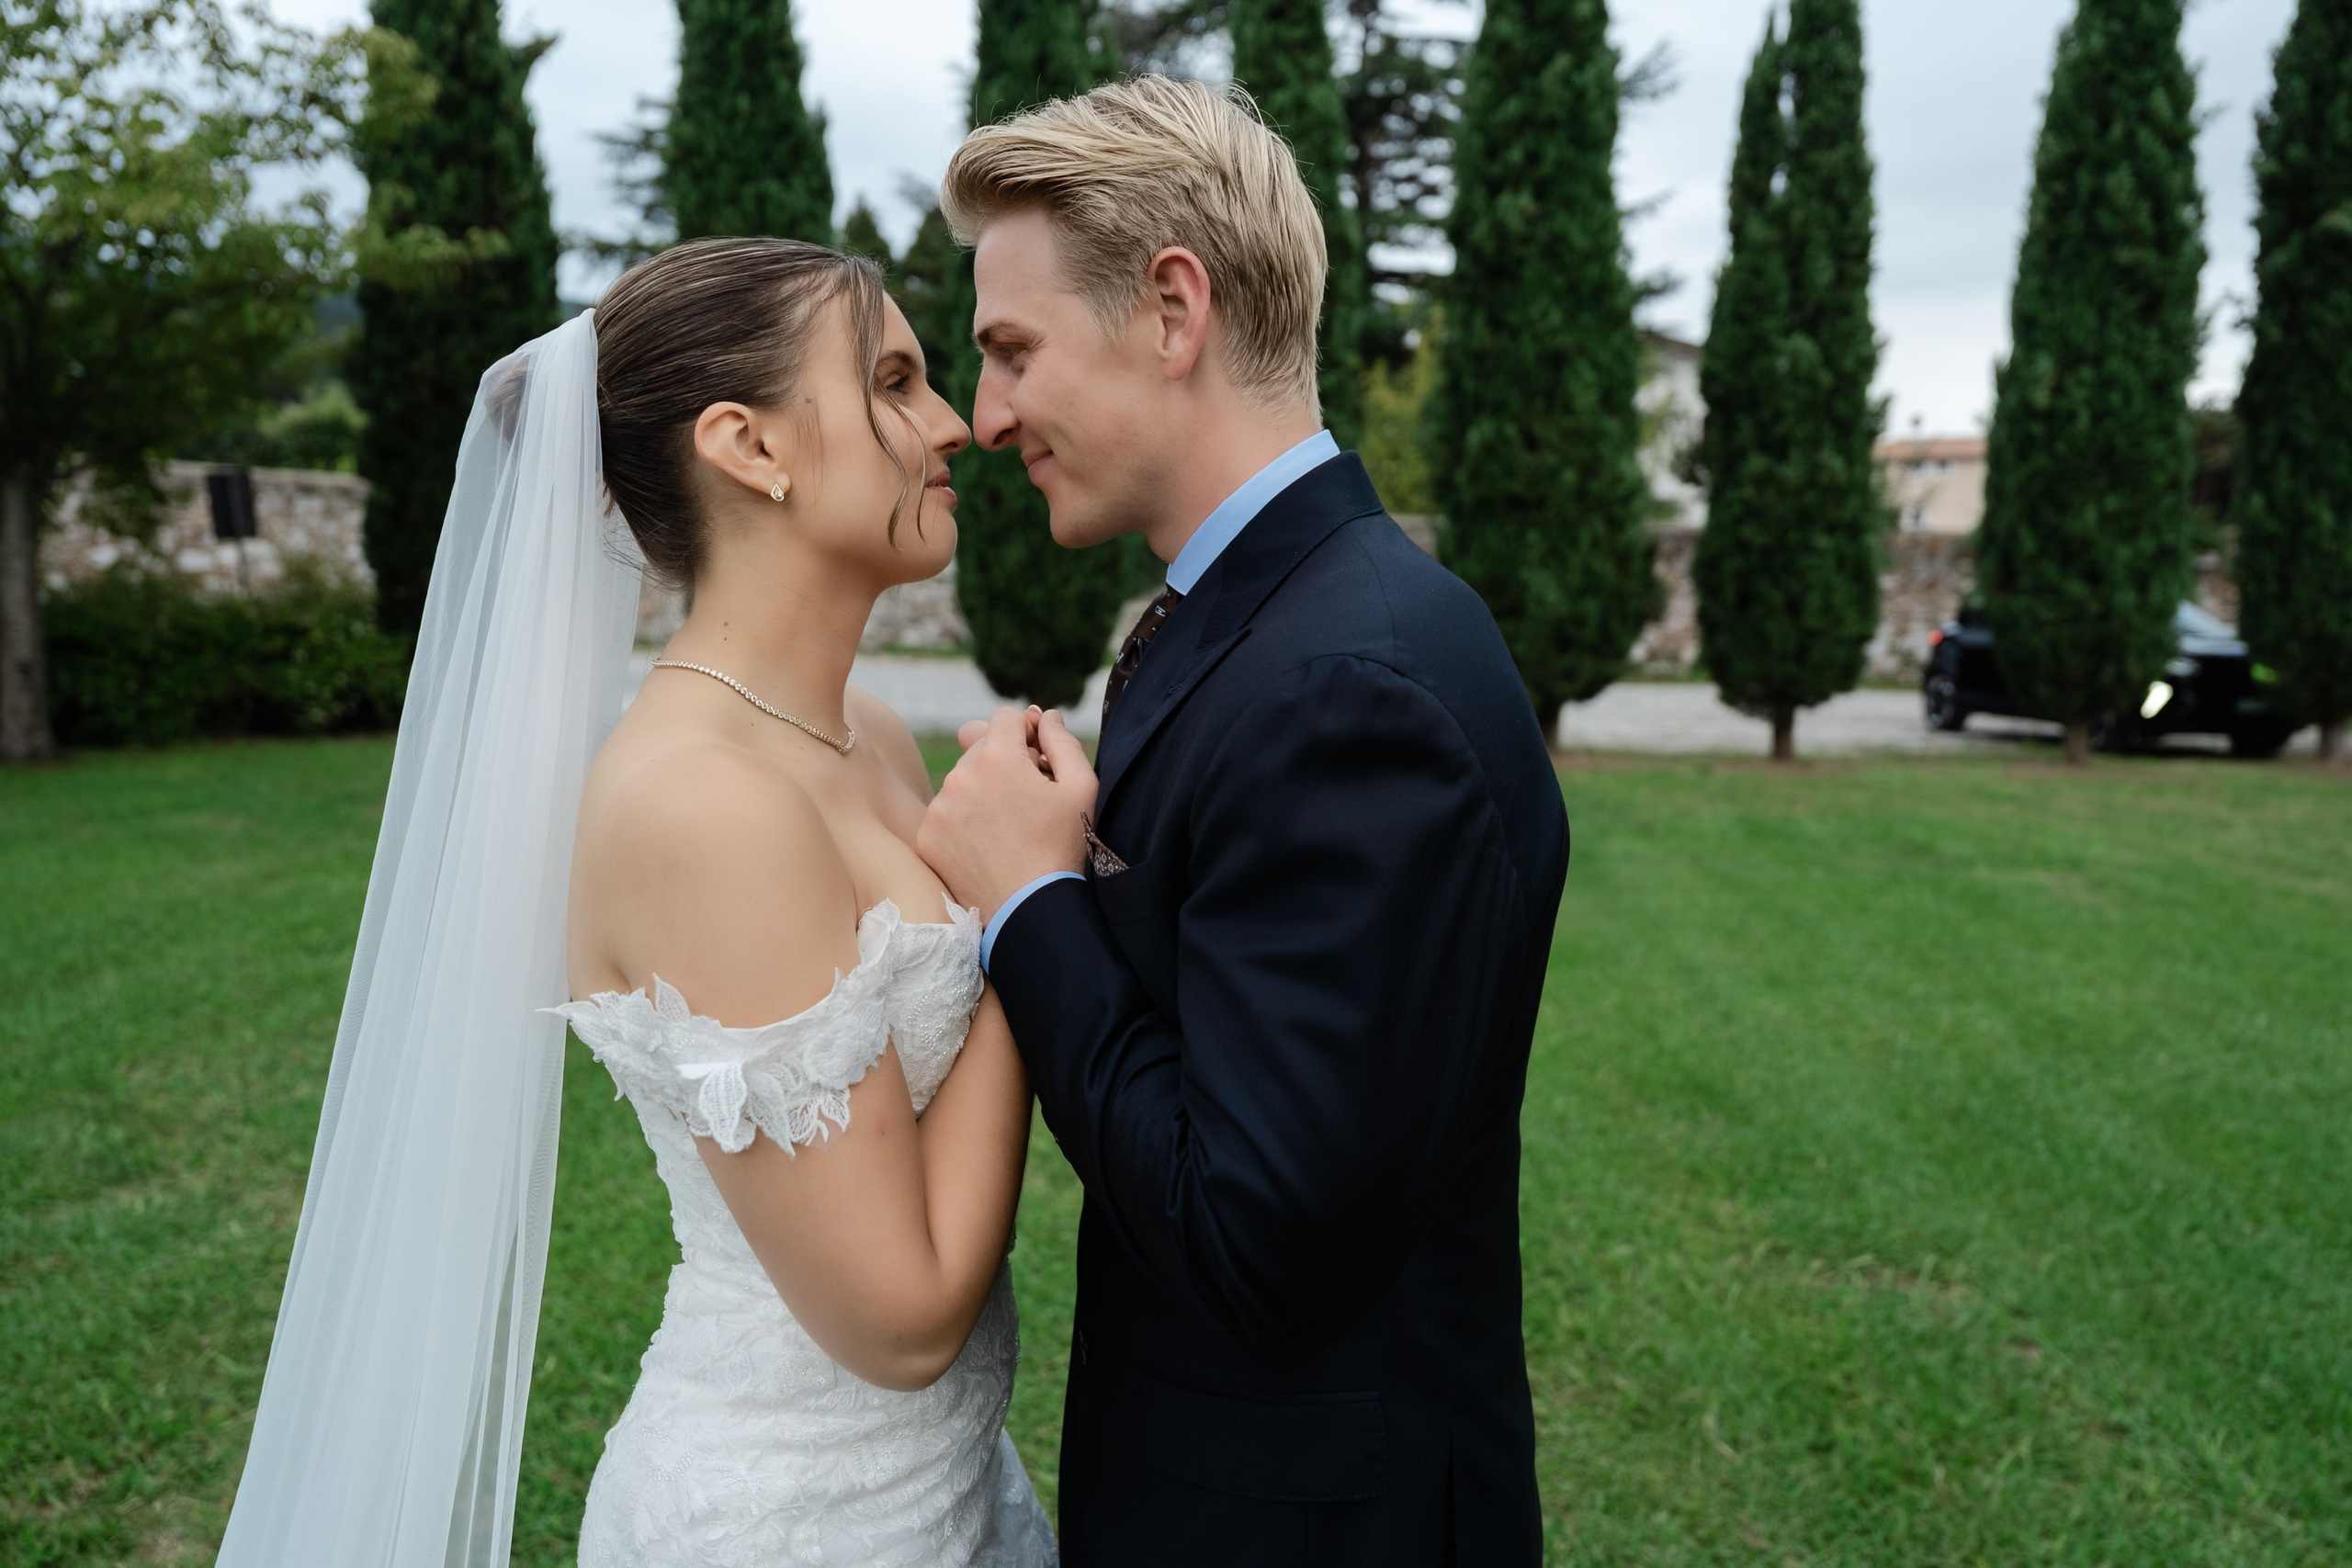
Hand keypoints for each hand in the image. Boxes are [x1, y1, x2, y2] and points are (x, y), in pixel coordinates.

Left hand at [917, 705, 1097, 923]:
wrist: (1030, 911)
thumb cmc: (1063, 849)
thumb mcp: (1082, 789)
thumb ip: (1062, 742)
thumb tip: (1044, 716)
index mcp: (998, 757)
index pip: (1005, 717)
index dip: (1026, 732)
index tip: (1037, 758)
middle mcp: (961, 776)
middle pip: (980, 747)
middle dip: (1003, 762)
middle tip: (1027, 798)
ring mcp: (939, 808)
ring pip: (961, 781)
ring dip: (981, 792)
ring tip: (1007, 828)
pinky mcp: (927, 837)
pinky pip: (945, 814)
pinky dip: (963, 822)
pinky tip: (987, 845)